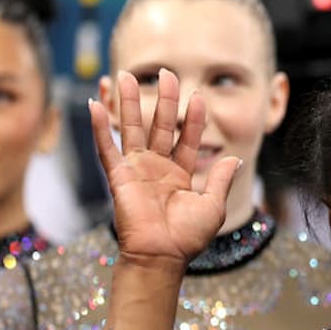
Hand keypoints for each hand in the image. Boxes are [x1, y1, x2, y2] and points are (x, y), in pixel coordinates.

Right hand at [89, 68, 240, 269]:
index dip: (193, 119)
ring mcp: (136, 170)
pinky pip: (107, 148)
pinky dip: (100, 127)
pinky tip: (94, 105)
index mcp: (180, 175)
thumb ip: (222, 180)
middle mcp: (157, 168)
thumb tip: (236, 158)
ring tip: (124, 74)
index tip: (199, 96)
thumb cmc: (187, 238)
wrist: (162, 257)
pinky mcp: (118, 177)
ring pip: (132, 128)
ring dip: (129, 102)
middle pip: (159, 126)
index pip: (187, 139)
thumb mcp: (213, 206)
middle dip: (163, 99)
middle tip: (166, 73)